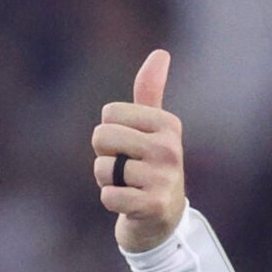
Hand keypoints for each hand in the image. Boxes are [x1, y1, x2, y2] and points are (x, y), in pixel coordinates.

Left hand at [93, 49, 186, 253]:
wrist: (163, 219)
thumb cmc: (151, 166)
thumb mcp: (153, 128)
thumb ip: (150, 92)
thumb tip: (161, 53)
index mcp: (168, 124)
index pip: (109, 114)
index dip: (110, 133)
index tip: (129, 147)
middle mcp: (170, 148)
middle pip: (102, 137)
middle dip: (104, 156)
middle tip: (124, 169)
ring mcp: (163, 178)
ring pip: (102, 169)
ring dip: (107, 181)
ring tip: (128, 186)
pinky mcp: (153, 206)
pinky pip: (108, 196)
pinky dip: (111, 201)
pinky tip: (129, 203)